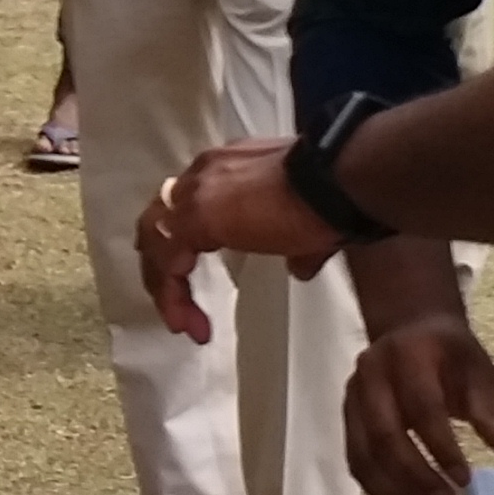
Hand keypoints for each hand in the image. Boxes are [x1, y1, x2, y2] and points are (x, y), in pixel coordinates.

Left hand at [136, 134, 351, 343]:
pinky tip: (186, 322)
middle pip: (160, 223)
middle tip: (176, 305)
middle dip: (163, 267)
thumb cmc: (331, 194)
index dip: (184, 246)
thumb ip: (293, 247)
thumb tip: (297, 267)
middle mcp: (204, 175)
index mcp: (227, 171)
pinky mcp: (196, 217)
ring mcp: (196, 193)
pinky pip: (167, 262)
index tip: (194, 279)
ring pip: (156, 242)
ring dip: (166, 287)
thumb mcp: (305, 224)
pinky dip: (171, 295)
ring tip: (182, 323)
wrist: (337, 180)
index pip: (186, 206)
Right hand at [338, 238, 493, 494]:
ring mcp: (352, 395)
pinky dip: (379, 491)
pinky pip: (355, 461)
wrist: (412, 331)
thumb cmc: (453, 359)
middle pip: (384, 435)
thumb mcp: (482, 377)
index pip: (422, 408)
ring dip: (394, 492)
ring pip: (363, 454)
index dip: (441, 448)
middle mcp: (371, 372)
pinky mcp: (346, 416)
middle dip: (415, 476)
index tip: (465, 481)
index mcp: (408, 355)